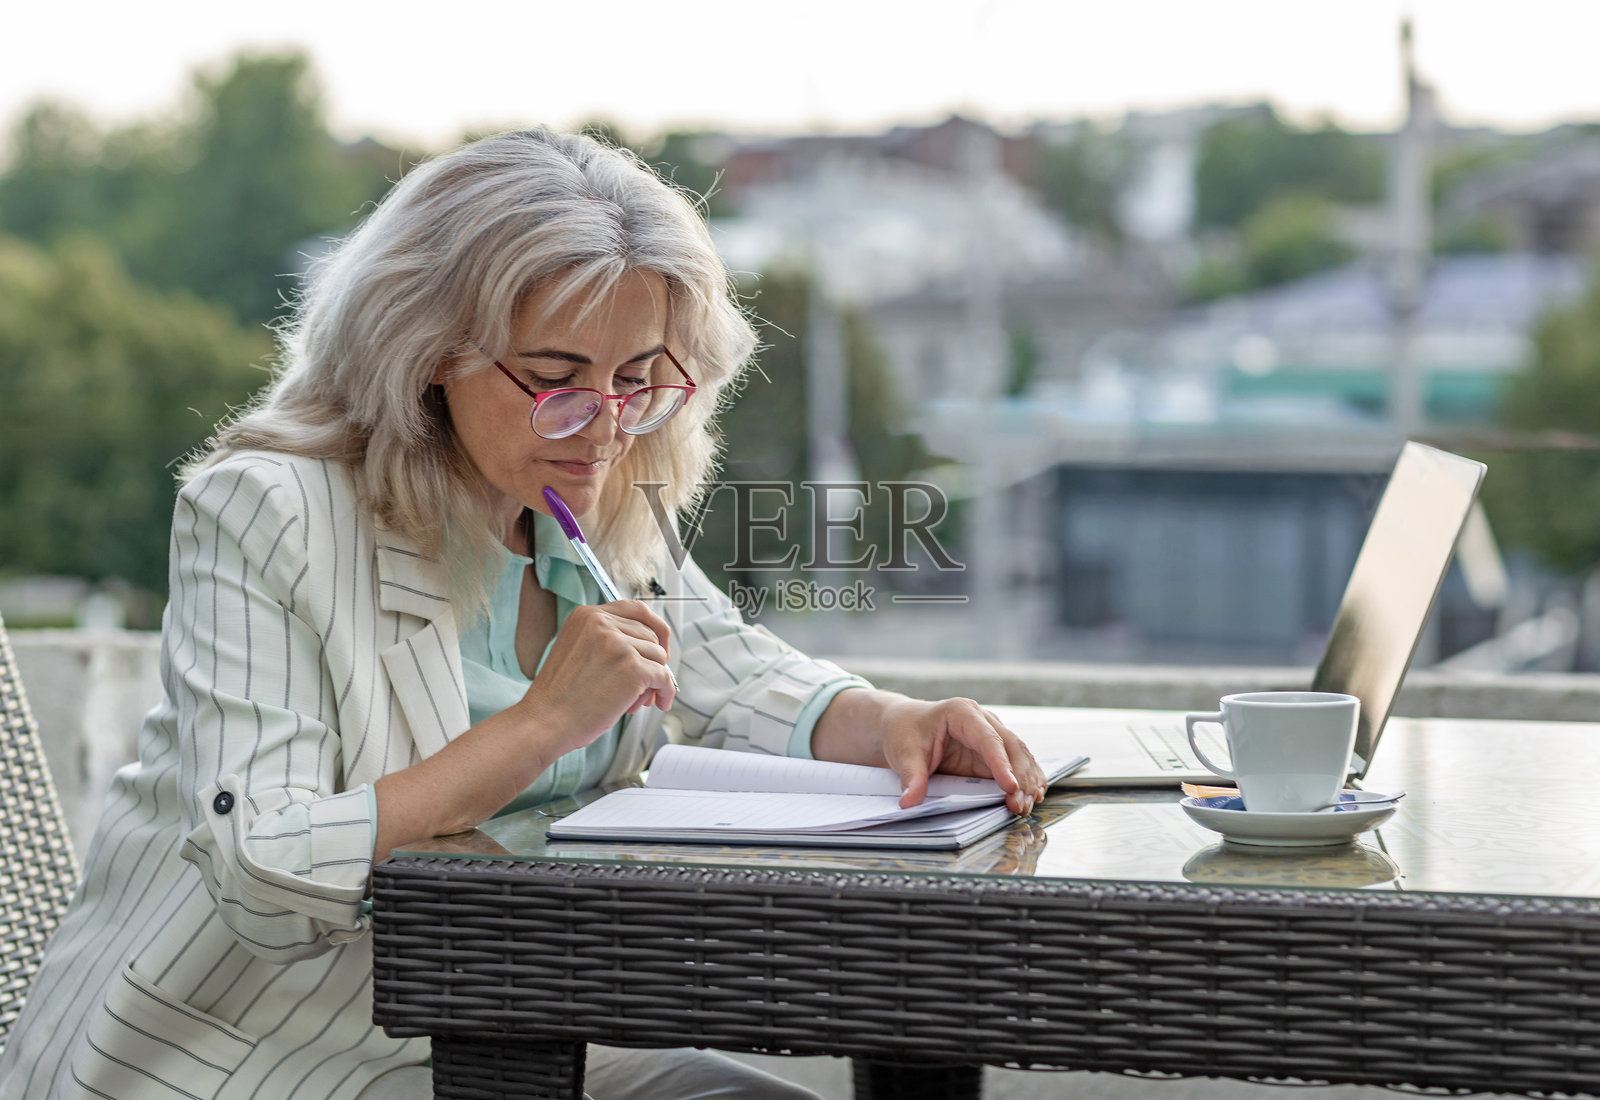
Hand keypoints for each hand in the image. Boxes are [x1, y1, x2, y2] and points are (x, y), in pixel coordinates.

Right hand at [519, 600, 674, 758]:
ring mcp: (618, 644)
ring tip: (633, 701)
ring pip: (659, 656)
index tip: (660, 646)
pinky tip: (660, 703)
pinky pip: (664, 677)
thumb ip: (606, 641)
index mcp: (586, 615)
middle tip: (643, 687)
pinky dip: (666, 692)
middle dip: (652, 661)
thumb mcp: (577, 651)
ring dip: (653, 681)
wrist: (544, 722)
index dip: (654, 628)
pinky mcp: (632, 668)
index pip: (637, 610)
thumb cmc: (559, 696)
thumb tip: (649, 648)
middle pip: (651, 635)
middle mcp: (602, 623)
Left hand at [812, 690, 1047, 815]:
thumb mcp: (904, 754)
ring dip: (1027, 780)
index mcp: (962, 713)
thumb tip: (909, 802)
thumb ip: (911, 777)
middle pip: (1011, 747)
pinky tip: (1035, 796)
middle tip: (1020, 805)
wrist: (904, 725)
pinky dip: (1027, 779)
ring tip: (1028, 805)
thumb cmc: (905, 732)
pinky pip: (1016, 763)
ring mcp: (991, 734)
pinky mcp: (993, 752)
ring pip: (1019, 755)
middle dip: (1020, 776)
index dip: (1001, 764)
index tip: (1010, 787)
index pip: (988, 739)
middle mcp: (983, 720)